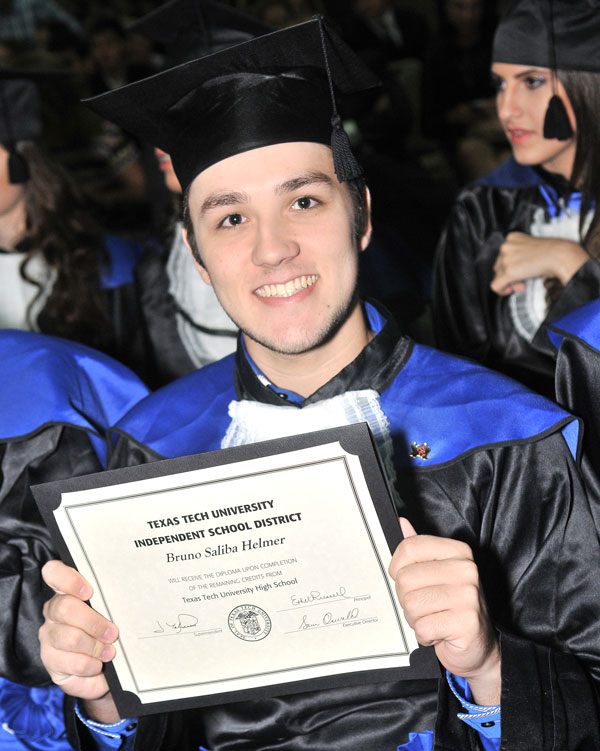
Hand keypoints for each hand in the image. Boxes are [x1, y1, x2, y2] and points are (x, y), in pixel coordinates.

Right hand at [39, 560, 119, 722]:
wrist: (106, 668)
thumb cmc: (109, 632)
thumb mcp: (112, 612)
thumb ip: (112, 601)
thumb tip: (130, 594)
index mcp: (67, 591)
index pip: (54, 573)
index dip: (68, 579)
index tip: (89, 591)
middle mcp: (53, 611)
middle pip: (65, 607)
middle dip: (94, 622)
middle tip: (113, 633)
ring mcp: (49, 636)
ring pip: (69, 637)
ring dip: (95, 646)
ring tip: (110, 652)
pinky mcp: (51, 661)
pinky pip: (71, 661)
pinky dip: (90, 664)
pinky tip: (97, 664)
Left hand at [390, 519, 499, 705]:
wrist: (479, 645)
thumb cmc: (453, 606)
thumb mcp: (437, 572)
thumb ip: (420, 548)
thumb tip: (403, 523)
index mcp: (458, 551)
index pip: (409, 548)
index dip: (398, 568)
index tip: (410, 579)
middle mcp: (466, 570)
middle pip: (405, 579)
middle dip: (407, 599)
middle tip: (427, 605)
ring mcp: (469, 596)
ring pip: (411, 604)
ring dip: (416, 618)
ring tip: (434, 617)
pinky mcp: (466, 623)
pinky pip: (422, 628)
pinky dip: (425, 635)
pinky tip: (440, 631)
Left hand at [491, 232, 587, 294]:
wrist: (560, 255)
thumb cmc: (552, 253)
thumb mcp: (531, 250)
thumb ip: (518, 257)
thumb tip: (511, 272)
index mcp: (512, 238)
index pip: (502, 255)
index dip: (510, 265)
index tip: (521, 269)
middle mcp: (506, 246)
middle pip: (499, 266)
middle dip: (510, 275)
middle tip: (522, 279)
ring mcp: (506, 259)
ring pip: (498, 276)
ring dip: (510, 282)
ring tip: (522, 282)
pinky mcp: (508, 271)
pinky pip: (496, 286)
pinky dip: (502, 291)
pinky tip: (511, 290)